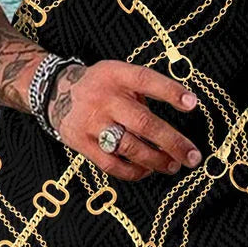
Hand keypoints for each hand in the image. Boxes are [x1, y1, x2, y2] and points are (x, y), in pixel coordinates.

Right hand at [46, 59, 202, 180]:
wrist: (55, 91)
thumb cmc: (101, 86)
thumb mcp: (119, 75)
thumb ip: (143, 91)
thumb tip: (179, 115)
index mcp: (116, 75)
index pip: (146, 80)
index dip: (170, 91)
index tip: (193, 104)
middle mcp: (104, 98)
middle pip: (143, 122)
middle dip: (172, 142)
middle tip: (193, 156)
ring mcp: (91, 122)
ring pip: (129, 147)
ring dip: (156, 160)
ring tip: (173, 166)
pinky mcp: (81, 143)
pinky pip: (111, 164)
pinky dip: (133, 171)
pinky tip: (147, 171)